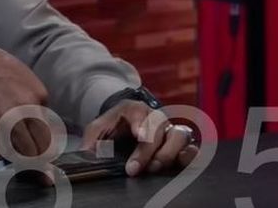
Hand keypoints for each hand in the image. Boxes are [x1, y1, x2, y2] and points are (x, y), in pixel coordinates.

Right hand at [0, 27, 51, 159]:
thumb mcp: (20, 74)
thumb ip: (31, 98)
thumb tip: (37, 118)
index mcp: (38, 95)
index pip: (50, 130)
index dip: (41, 141)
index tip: (34, 144)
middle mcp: (27, 109)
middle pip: (40, 147)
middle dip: (31, 153)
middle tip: (21, 151)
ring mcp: (8, 119)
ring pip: (21, 153)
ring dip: (12, 153)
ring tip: (3, 143)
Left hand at [81, 100, 198, 175]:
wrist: (126, 123)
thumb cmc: (114, 125)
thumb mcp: (98, 128)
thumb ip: (91, 139)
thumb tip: (85, 154)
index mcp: (135, 109)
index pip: (139, 113)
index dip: (140, 123)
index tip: (139, 135)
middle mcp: (156, 117)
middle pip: (159, 129)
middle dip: (147, 150)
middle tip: (134, 168)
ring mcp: (171, 129)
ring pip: (179, 136)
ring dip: (169, 153)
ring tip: (154, 168)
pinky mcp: (181, 144)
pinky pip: (192, 147)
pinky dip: (189, 156)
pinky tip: (181, 164)